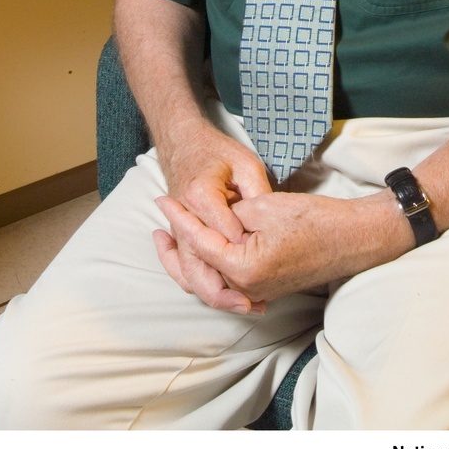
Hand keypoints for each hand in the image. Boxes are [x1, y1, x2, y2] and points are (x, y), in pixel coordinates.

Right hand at [153, 119, 274, 314]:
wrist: (182, 143)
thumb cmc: (215, 150)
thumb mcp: (245, 164)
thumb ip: (256, 194)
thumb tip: (268, 225)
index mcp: (201, 195)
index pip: (225, 233)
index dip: (248, 249)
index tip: (270, 267)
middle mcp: (186, 217)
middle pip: (200, 264)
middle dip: (225, 290)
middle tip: (253, 305)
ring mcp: (178, 230)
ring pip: (190, 272)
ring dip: (214, 293)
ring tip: (246, 306)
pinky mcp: (180, 237)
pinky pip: (187, 268)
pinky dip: (203, 285)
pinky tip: (230, 297)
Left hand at [154, 187, 406, 309]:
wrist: (352, 238)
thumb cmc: (314, 219)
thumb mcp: (264, 207)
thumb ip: (231, 215)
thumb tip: (213, 218)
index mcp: (244, 269)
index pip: (200, 243)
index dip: (179, 218)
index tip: (164, 199)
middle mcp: (248, 289)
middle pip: (198, 273)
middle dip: (176, 247)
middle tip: (160, 220)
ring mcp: (258, 293)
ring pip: (210, 281)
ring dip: (190, 258)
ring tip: (172, 235)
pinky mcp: (266, 289)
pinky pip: (227, 282)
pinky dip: (211, 266)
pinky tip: (205, 247)